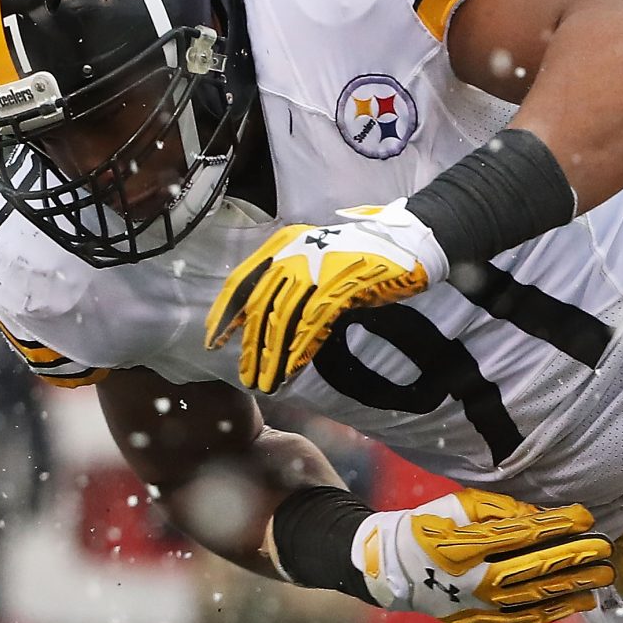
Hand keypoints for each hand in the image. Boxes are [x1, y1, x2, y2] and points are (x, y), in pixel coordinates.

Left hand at [205, 202, 442, 392]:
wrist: (408, 240)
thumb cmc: (367, 251)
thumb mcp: (319, 255)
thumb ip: (294, 278)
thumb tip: (271, 314)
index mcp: (283, 244)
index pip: (241, 281)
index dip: (225, 314)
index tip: (213, 341)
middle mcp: (294, 253)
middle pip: (259, 306)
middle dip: (249, 345)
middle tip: (244, 374)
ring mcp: (317, 269)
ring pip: (281, 320)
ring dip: (270, 356)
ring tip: (264, 382)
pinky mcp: (340, 286)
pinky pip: (310, 324)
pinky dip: (297, 350)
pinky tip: (289, 371)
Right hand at [356, 487, 612, 622]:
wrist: (392, 570)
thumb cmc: (430, 527)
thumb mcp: (459, 507)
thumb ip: (502, 511)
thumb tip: (544, 518)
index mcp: (462, 546)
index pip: (520, 535)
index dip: (556, 525)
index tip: (586, 516)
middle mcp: (471, 581)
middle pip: (533, 569)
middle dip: (574, 558)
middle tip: (606, 549)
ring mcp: (476, 606)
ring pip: (534, 599)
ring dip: (573, 588)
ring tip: (603, 578)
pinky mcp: (479, 622)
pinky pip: (523, 619)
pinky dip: (553, 611)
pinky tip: (579, 602)